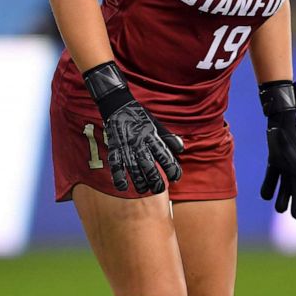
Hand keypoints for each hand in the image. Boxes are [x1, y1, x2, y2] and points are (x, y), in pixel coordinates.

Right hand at [84, 61, 182, 193]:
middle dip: (155, 180)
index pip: (165, 155)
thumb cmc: (140, 116)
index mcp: (152, 136)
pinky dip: (118, 177)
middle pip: (149, 165)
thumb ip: (169, 138)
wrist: (118, 104)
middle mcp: (140, 142)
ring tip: (144, 190)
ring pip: (133, 168)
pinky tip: (123, 187)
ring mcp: (126, 145)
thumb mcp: (157, 124)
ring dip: (139, 182)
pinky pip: (115, 164)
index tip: (176, 177)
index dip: (172, 168)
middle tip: (159, 190)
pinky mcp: (114, 147)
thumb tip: (181, 149)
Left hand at [258, 80, 295, 218]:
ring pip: (285, 184)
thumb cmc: (285, 133)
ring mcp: (285, 163)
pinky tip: (265, 195)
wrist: (279, 119)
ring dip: (283, 195)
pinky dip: (269, 185)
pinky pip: (273, 175)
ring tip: (280, 209)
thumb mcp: (291, 149)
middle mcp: (294, 166)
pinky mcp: (275, 160)